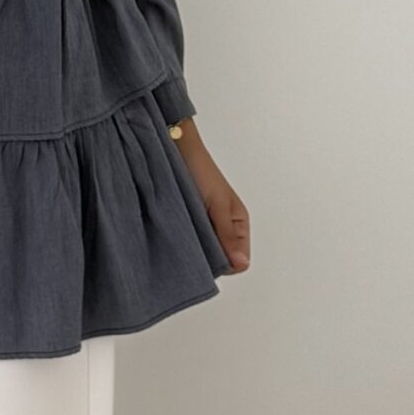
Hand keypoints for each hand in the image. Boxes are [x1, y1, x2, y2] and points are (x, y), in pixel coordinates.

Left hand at [172, 120, 249, 272]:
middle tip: (191, 246)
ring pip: (202, 254)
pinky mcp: (186, 224)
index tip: (207, 254)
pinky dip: (181, 242)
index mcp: (238, 225)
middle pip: (220, 262)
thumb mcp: (218, 205)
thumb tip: (240, 264)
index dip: (224, 264)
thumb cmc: (201, 171)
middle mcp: (223, 230)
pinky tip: (173, 236)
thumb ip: (227, 235)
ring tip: (181, 238)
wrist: (174, 149)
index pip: (238, 262)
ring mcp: (203, 228)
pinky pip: (187, 244)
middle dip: (207, 260)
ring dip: (192, 250)